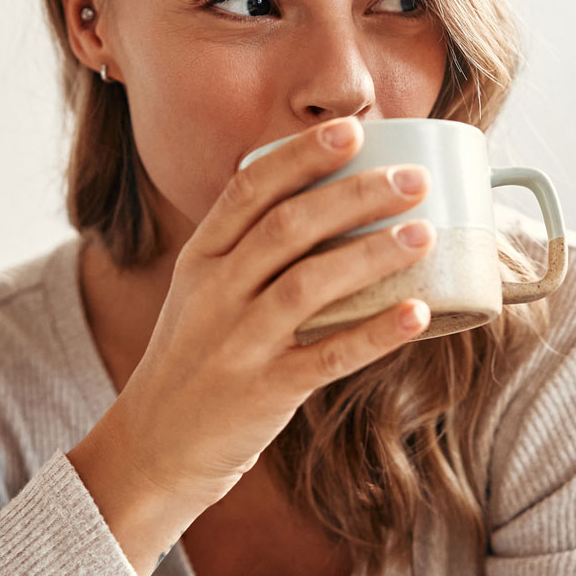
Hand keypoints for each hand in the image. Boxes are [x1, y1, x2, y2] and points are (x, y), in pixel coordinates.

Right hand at [112, 116, 434, 508]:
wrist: (152, 446)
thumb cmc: (195, 361)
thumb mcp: (202, 295)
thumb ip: (251, 253)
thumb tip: (335, 205)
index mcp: (201, 259)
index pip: (249, 189)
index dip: (303, 155)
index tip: (353, 129)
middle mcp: (215, 293)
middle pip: (287, 228)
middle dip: (354, 195)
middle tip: (413, 180)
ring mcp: (238, 343)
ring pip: (307, 285)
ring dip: (370, 255)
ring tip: (423, 235)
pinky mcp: (265, 391)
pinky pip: (328, 357)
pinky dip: (375, 334)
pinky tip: (417, 314)